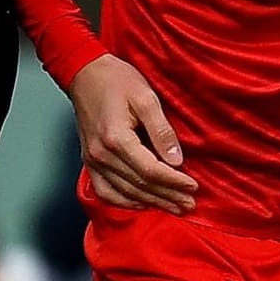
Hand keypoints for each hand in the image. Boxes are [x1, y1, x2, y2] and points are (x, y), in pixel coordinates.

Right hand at [67, 53, 197, 213]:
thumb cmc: (116, 80)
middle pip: (140, 185)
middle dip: (168, 196)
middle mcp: (102, 154)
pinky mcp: (89, 160)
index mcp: (116, 138)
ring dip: (152, 202)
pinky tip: (141, 203)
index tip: (194, 186)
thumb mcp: (146, 97)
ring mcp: (92, 160)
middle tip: (190, 204)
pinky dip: (124, 202)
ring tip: (174, 207)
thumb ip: (161, 130)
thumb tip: (177, 160)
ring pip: (126, 192)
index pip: (151, 171)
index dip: (174, 182)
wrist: (85, 73)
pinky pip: (105, 191)